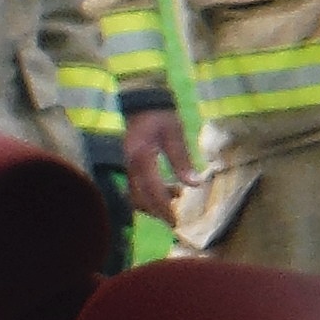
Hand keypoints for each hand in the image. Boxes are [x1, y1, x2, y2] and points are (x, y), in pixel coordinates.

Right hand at [122, 107, 194, 223]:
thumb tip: (194, 184)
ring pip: (134, 194)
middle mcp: (128, 164)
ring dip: (151, 204)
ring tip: (173, 205)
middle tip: (175, 221)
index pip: (152, 190)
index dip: (164, 208)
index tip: (176, 221)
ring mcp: (124, 164)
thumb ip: (182, 159)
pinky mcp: (126, 164)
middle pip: (139, 198)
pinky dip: (147, 195)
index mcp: (141, 157)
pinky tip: (166, 191)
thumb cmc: (159, 114)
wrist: (140, 99)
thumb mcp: (174, 133)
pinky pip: (133, 186)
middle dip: (156, 211)